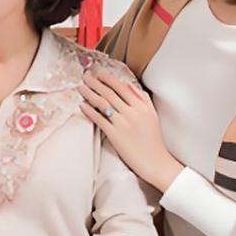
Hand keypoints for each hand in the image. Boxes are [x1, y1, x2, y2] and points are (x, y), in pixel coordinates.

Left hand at [80, 69, 183, 191]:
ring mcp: (123, 123)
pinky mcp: (115, 135)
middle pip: (110, 93)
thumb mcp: (152, 115)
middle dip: (95, 83)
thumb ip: (142, 99)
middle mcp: (132, 112)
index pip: (122, 87)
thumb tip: (130, 86)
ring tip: (81, 88)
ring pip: (103, 103)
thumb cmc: (153, 140)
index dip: (108, 79)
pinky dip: (89, 111)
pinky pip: (99, 119)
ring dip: (90, 94)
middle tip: (85, 76)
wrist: (155, 161)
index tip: (99, 74)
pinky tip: (82, 105)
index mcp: (141, 106)